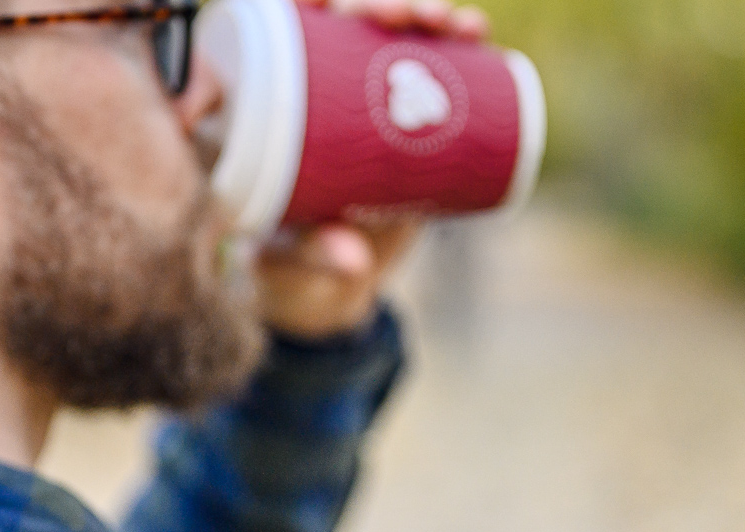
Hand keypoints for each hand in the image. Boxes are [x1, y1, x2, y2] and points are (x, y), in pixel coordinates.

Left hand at [253, 0, 490, 338]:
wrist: (324, 291)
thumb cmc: (284, 267)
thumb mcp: (290, 259)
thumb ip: (315, 253)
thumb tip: (353, 259)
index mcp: (266, 107)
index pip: (284, 33)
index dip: (310, 4)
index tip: (333, 3)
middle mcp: (316, 95)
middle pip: (346, 22)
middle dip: (382, 3)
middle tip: (409, 16)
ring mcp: (364, 107)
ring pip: (393, 37)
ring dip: (426, 14)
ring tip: (455, 24)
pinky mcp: (405, 124)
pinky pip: (431, 72)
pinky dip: (456, 48)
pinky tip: (478, 35)